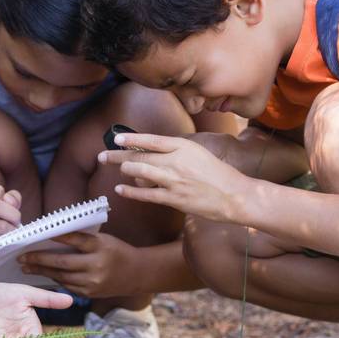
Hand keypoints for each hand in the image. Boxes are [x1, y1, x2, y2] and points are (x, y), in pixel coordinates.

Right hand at [0, 184, 21, 256]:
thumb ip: (11, 198)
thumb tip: (11, 202)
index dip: (9, 200)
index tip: (10, 208)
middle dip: (14, 215)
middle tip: (16, 222)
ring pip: (0, 226)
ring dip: (11, 230)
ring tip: (10, 232)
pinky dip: (4, 242)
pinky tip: (1, 241)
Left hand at [19, 232, 137, 297]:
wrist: (138, 274)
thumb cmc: (117, 251)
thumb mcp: (104, 239)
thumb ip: (82, 240)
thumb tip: (52, 236)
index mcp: (100, 246)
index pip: (74, 239)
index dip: (55, 236)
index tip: (37, 234)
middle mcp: (96, 265)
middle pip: (62, 262)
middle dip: (39, 260)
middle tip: (21, 257)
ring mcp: (93, 281)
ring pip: (61, 276)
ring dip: (41, 271)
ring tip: (26, 267)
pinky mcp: (90, 292)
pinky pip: (67, 285)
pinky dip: (53, 279)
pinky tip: (42, 274)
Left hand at [98, 132, 252, 222]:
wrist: (235, 195)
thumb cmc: (219, 175)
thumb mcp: (199, 154)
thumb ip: (178, 152)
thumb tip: (155, 154)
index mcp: (184, 146)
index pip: (151, 140)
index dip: (131, 139)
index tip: (116, 138)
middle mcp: (177, 161)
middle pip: (140, 156)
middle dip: (118, 156)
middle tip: (103, 156)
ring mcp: (174, 180)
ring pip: (140, 172)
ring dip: (124, 170)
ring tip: (115, 168)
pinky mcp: (174, 199)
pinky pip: (146, 194)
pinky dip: (131, 191)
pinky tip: (120, 189)